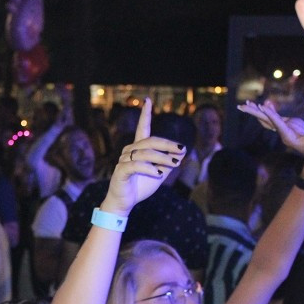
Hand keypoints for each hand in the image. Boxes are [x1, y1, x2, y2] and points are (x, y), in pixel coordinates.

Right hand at [101, 98, 184, 215]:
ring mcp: (123, 160)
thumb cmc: (140, 186)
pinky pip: (136, 165)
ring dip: (162, 158)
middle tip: (181, 149)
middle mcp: (129, 151)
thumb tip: (182, 150)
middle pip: (150, 141)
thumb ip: (169, 162)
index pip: (142, 128)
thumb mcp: (160, 173)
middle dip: (168, 144)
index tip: (148, 101)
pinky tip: (158, 174)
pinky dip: (149, 169)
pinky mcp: (121, 170)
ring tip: (175, 164)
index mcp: (138, 149)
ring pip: (145, 153)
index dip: (145, 114)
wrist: (125, 202)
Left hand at [238, 98, 303, 173]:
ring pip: (268, 119)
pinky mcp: (290, 127)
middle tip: (241, 106)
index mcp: (288, 136)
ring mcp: (286, 130)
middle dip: (254, 113)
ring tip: (246, 103)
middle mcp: (284, 133)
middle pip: (266, 121)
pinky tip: (263, 105)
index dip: (270, 114)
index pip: (277, 123)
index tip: (261, 106)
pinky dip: (269, 111)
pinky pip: (275, 118)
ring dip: (257, 111)